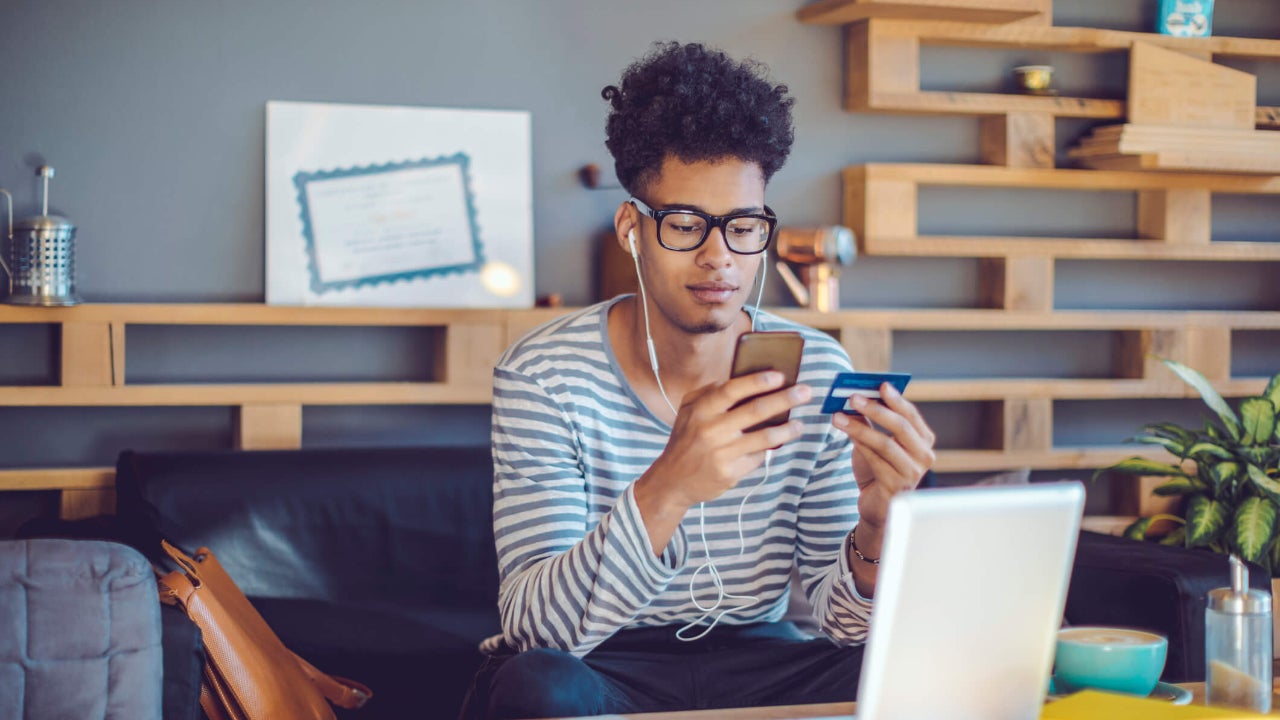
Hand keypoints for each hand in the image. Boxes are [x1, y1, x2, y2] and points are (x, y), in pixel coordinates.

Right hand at [641, 371, 810, 510]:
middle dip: (784, 399)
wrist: (672, 481)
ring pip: (764, 437)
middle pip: (755, 411)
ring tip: (800, 424)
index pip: (732, 390)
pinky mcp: (729, 473)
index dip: (757, 381)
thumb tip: (743, 381)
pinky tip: (776, 444)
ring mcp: (721, 453)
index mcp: (700, 410)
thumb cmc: (686, 440)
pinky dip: (768, 450)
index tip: (780, 376)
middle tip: (805, 392)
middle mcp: (710, 430)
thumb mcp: (688, 411)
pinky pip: (758, 457)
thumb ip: (709, 393)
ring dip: (788, 429)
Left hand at [832, 382, 935, 531]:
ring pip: (885, 444)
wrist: (877, 505)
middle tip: (853, 397)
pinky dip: (859, 445)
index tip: (881, 385)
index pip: (912, 415)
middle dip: (876, 410)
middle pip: (901, 427)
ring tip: (838, 416)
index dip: (896, 399)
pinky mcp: (896, 486)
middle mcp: (924, 456)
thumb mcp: (876, 442)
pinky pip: (875, 461)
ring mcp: (913, 473)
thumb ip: (871, 421)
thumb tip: (856, 396)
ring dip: (859, 427)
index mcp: (924, 441)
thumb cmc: (879, 469)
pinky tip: (846, 434)